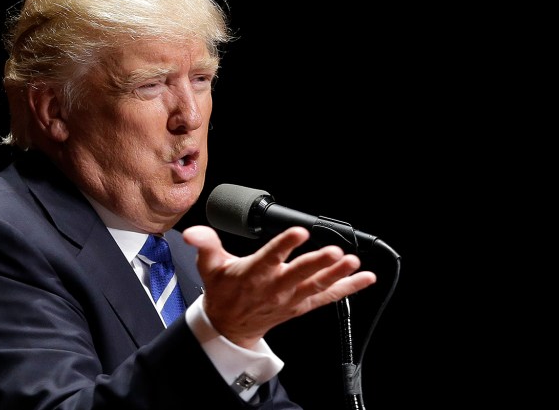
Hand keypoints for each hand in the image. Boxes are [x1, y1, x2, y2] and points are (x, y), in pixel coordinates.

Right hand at [183, 225, 376, 348]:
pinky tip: (365, 278)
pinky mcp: (302, 305)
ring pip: (317, 285)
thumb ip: (205, 244)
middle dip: (318, 263)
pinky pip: (328, 297)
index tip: (297, 232)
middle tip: (335, 252)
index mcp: (254, 273)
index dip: (284, 245)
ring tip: (352, 262)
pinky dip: (348, 287)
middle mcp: (275, 286)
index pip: (270, 256)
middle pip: (299, 274)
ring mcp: (291, 297)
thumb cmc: (224, 291)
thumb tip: (193, 232)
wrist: (230, 326)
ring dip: (337, 274)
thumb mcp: (209, 266)